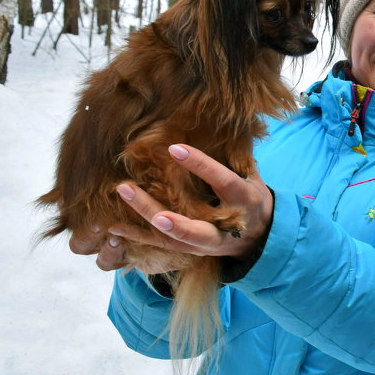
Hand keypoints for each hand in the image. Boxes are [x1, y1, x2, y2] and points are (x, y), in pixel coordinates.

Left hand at [104, 144, 273, 265]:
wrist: (259, 237)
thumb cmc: (250, 197)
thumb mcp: (252, 176)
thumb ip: (237, 156)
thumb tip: (225, 123)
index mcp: (245, 200)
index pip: (223, 181)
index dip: (201, 165)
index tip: (173, 148)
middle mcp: (226, 227)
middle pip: (194, 228)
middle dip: (166, 215)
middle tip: (131, 191)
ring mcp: (209, 243)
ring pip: (175, 239)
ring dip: (145, 221)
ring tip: (123, 194)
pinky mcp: (194, 251)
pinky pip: (163, 246)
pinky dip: (139, 237)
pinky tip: (115, 226)